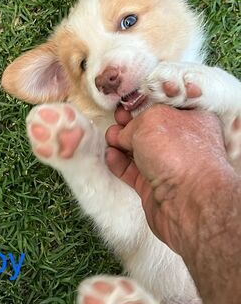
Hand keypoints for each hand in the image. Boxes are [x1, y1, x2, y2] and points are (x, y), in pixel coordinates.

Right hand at [105, 104, 229, 254]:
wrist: (187, 202)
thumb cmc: (179, 156)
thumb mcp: (152, 120)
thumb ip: (134, 122)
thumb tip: (124, 134)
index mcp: (193, 119)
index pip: (166, 106)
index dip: (146, 102)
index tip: (129, 101)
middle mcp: (182, 143)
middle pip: (150, 129)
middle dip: (130, 123)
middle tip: (117, 117)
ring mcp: (168, 166)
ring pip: (138, 151)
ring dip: (120, 143)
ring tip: (109, 137)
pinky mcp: (154, 187)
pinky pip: (132, 171)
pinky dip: (119, 164)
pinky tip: (110, 155)